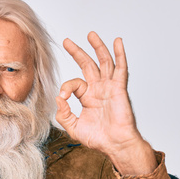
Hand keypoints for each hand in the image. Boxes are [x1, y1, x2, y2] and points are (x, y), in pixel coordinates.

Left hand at [55, 32, 156, 174]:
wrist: (115, 144)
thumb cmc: (98, 138)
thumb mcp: (73, 128)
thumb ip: (63, 114)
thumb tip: (58, 97)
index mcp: (87, 97)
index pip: (74, 83)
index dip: (66, 87)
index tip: (63, 99)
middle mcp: (98, 89)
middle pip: (88, 65)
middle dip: (77, 52)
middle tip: (66, 41)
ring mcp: (109, 87)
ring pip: (103, 62)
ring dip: (97, 47)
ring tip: (91, 34)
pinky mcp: (119, 88)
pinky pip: (120, 68)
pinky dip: (119, 54)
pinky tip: (117, 42)